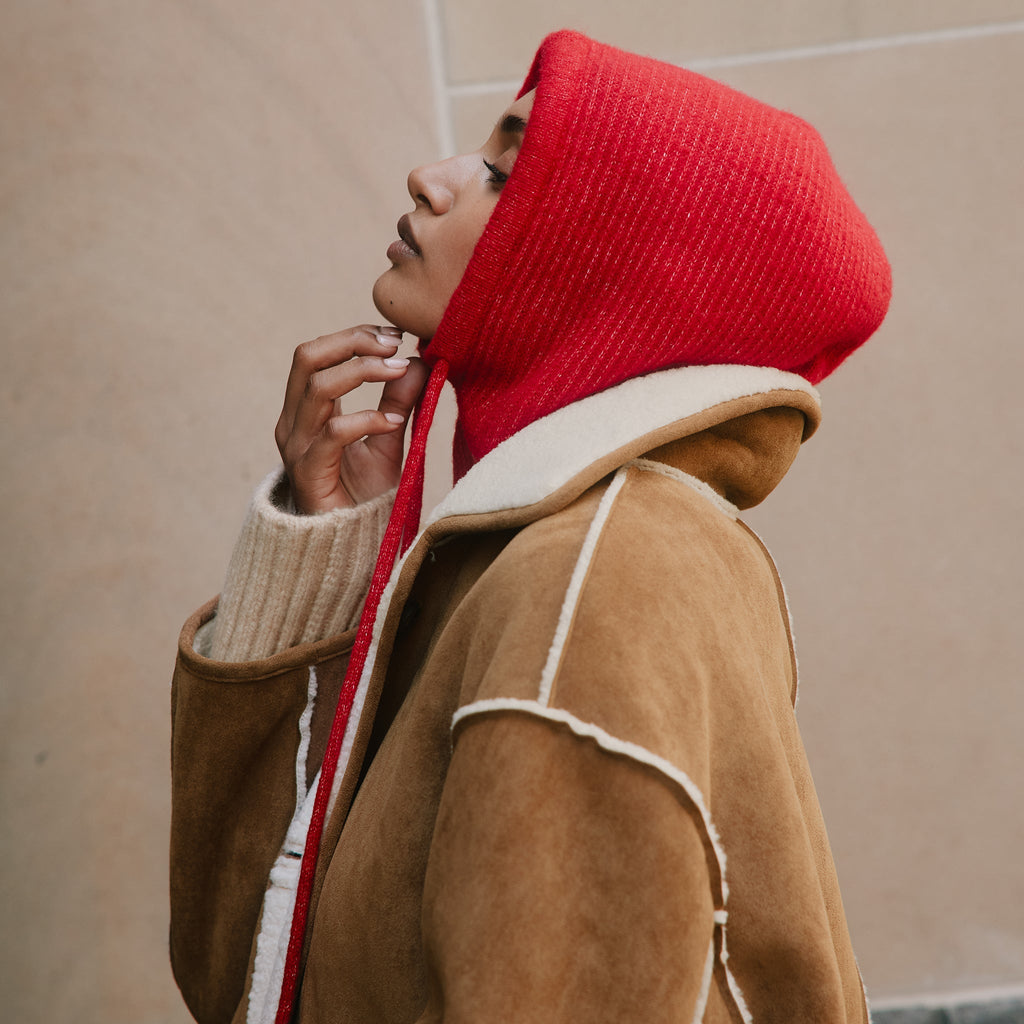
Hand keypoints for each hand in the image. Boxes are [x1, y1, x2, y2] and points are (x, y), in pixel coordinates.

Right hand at [275, 325, 428, 513]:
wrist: (349, 548)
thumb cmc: (363, 497)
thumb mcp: (387, 440)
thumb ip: (399, 402)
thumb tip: (419, 360)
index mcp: (307, 410)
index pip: (317, 354)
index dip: (354, 337)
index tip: (395, 336)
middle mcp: (294, 422)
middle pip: (307, 358)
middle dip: (352, 342)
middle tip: (394, 345)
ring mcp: (297, 447)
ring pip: (317, 388)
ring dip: (363, 372)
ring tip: (400, 372)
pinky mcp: (308, 473)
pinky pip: (332, 434)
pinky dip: (366, 419)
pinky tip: (393, 423)